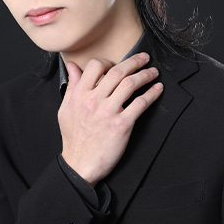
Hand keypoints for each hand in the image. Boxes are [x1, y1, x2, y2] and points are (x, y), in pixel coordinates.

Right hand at [58, 52, 162, 186]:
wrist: (80, 164)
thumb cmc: (74, 139)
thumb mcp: (65, 109)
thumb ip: (72, 86)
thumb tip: (73, 66)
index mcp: (80, 95)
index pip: (95, 66)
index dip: (108, 62)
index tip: (118, 65)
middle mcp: (94, 100)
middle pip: (117, 72)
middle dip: (134, 62)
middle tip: (144, 59)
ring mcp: (108, 112)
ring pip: (130, 84)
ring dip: (145, 75)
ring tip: (153, 73)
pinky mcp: (121, 125)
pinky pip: (140, 104)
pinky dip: (151, 94)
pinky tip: (157, 89)